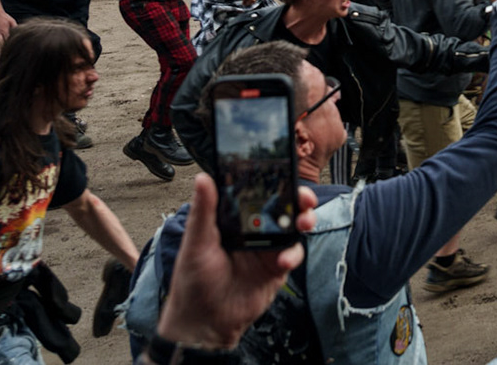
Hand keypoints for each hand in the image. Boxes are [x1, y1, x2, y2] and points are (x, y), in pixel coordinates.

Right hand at [0, 10, 15, 49]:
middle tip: (3, 54)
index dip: (9, 43)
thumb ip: (15, 26)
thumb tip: (19, 31)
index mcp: (5, 30)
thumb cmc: (5, 17)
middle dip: (2, 48)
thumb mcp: (12, 21)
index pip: (8, 39)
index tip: (11, 49)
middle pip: (0, 42)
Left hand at [154, 172, 316, 350]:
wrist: (205, 322)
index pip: (259, 193)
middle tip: (304, 199)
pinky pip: (293, 254)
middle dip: (299, 199)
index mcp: (234, 220)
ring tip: (303, 224)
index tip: (287, 174)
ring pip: (293, 227)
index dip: (275, 182)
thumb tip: (202, 179)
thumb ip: (204, 212)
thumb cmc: (192, 283)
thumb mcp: (196, 244)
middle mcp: (253, 231)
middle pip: (283, 207)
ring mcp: (267, 249)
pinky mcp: (276, 269)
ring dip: (304, 221)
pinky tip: (283, 261)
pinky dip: (293, 255)